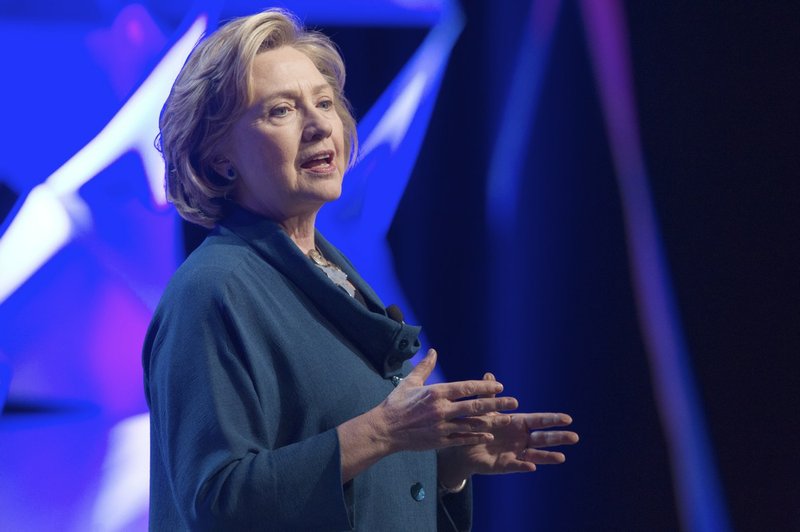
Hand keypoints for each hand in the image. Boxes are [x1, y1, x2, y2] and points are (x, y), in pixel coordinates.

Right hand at [373, 349, 519, 452]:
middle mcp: (441, 409)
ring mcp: (441, 426)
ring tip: (507, 419)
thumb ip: (425, 367)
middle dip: (496, 404)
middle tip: (513, 402)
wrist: (384, 430)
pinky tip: (489, 434)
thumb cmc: (396, 404)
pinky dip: (477, 436)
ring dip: (492, 421)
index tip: (499, 386)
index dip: (484, 387)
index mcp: (436, 393)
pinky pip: (463, 439)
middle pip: (474, 405)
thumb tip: (433, 351)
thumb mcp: (410, 382)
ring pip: (472, 424)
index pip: (466, 388)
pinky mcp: (439, 440)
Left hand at [437, 372, 578, 487]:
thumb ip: (488, 396)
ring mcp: (516, 453)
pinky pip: (516, 466)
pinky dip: (524, 466)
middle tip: (575, 437)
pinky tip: (532, 467)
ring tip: (562, 457)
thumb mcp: (483, 410)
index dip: (552, 420)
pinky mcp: (506, 465)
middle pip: (542, 438)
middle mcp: (521, 439)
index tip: (568, 419)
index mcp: (518, 423)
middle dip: (558, 437)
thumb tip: (488, 375)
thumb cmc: (477, 426)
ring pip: (535, 455)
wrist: (463, 447)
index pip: (539, 421)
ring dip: (548, 456)